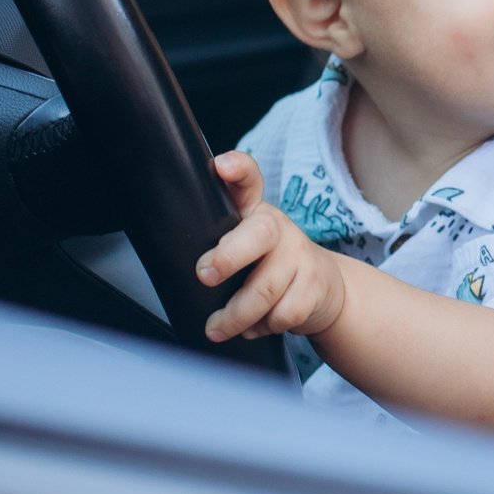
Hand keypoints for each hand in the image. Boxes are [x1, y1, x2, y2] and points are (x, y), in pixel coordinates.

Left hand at [196, 150, 349, 342]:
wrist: (324, 288)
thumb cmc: (268, 266)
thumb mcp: (243, 247)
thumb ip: (216, 246)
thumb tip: (168, 268)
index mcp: (254, 213)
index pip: (247, 181)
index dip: (237, 169)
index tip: (221, 165)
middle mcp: (278, 228)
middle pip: (258, 234)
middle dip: (229, 256)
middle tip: (205, 274)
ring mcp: (300, 255)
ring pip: (265, 289)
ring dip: (236, 315)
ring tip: (216, 328)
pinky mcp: (316, 283)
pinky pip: (283, 313)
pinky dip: (263, 327)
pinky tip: (257, 325)